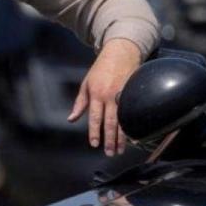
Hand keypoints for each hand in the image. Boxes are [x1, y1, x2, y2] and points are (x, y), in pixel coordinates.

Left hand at [68, 38, 142, 155]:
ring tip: (120, 149)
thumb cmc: (100, 69)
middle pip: (110, 122)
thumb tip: (71, 119)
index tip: (94, 144)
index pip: (94, 117)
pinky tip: (132, 137)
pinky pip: (133, 113)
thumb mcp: (86, 84)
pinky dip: (132, 126)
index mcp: (96, 94)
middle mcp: (110, 96)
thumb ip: (80, 103)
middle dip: (109, 139)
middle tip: (109, 153)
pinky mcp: (134, 93)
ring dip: (121, 137)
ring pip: (123, 120)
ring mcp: (124, 95)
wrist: (120, 53)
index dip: (95, 132)